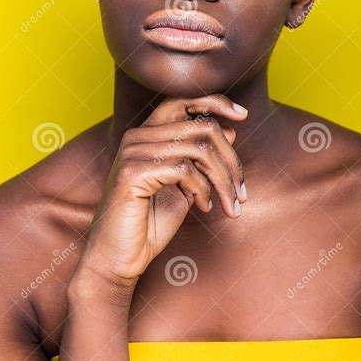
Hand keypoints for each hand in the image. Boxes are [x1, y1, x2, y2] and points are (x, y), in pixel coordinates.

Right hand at [73, 94, 247, 291]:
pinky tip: (204, 207)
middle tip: (242, 191)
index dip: (216, 102)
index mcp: (147, 135)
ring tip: (229, 204)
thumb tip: (230, 132)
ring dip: (223, 180)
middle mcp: (137, 136)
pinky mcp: (132, 172)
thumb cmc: (149, 225)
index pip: (183, 100)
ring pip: (198, 148)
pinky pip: (183, 169)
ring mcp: (133, 152)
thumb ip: (201, 160)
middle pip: (201, 126)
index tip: (243, 115)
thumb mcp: (185, 186)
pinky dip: (203, 189)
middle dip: (230, 159)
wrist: (118, 259)